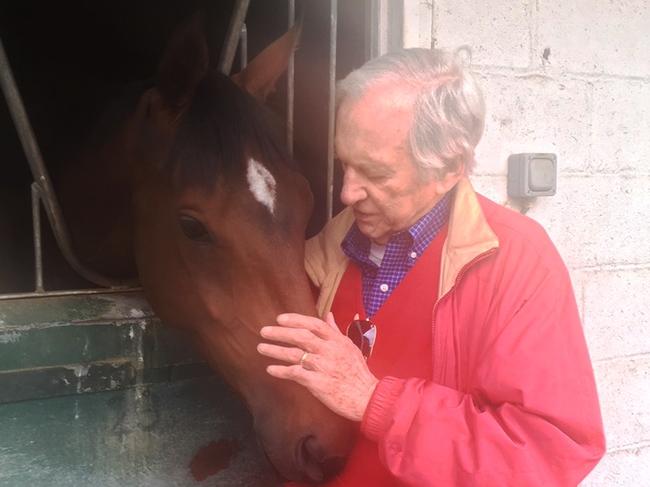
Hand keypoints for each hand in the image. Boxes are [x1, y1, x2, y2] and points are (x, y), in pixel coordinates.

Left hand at [257, 312, 378, 421]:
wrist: (366, 397)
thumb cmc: (358, 372)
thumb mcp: (350, 346)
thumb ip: (335, 331)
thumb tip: (328, 315)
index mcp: (337, 341)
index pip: (314, 324)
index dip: (296, 319)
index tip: (280, 318)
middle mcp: (329, 351)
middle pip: (301, 336)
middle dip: (280, 333)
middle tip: (264, 331)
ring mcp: (323, 366)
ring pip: (295, 354)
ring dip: (275, 350)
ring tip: (261, 348)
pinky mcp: (318, 383)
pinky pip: (295, 374)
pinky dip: (281, 371)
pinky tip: (270, 369)